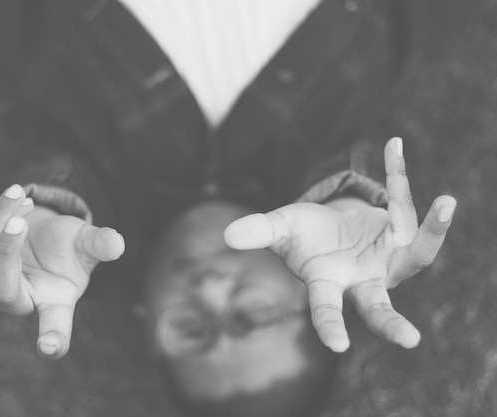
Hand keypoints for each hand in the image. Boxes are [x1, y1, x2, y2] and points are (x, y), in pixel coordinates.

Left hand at [0, 185, 124, 357]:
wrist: (38, 231)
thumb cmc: (66, 245)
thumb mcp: (86, 242)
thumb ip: (100, 244)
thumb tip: (117, 244)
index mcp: (53, 304)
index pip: (55, 329)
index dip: (53, 340)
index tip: (50, 348)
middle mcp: (18, 305)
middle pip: (2, 290)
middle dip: (7, 252)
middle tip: (20, 222)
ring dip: (2, 218)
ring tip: (23, 195)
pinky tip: (16, 202)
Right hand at [224, 137, 455, 351]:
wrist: (333, 225)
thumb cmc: (303, 235)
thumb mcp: (280, 228)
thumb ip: (258, 232)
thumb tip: (227, 234)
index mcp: (328, 281)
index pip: (325, 307)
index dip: (329, 325)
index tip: (337, 346)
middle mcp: (362, 279)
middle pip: (379, 307)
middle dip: (392, 325)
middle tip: (410, 340)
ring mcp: (388, 260)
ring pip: (418, 255)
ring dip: (433, 231)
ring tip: (446, 202)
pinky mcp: (403, 235)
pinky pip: (405, 206)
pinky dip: (399, 176)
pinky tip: (394, 145)